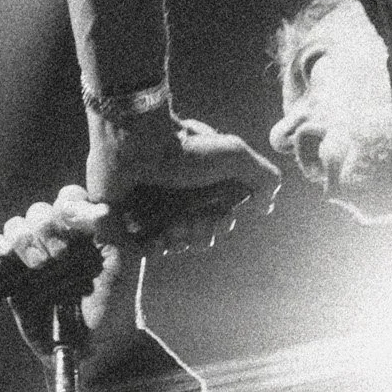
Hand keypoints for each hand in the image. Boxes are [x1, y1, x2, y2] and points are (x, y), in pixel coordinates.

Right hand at [0, 184, 137, 365]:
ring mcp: (33, 256)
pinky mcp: (11, 275)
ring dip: (25, 238)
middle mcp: (58, 240)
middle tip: (61, 255)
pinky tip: (11, 258)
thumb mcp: (123, 261)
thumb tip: (73, 207)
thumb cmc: (114, 303)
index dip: (69, 206)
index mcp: (86, 230)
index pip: (69, 198)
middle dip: (48, 227)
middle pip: (40, 210)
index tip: (78, 227)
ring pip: (16, 224)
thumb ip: (109, 226)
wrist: (97, 346)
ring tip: (41, 264)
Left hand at [83, 106, 279, 239]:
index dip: (222, 224)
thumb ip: (263, 176)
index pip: (218, 218)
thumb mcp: (234, 154)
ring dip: (179, 242)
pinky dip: (152, 248)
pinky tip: (156, 241)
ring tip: (173, 228)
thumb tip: (266, 206)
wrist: (136, 143)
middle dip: (201, 234)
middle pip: (198, 235)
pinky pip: (141, 247)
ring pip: (172, 243)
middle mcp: (179, 196)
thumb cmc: (184, 148)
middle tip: (193, 221)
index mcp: (203, 183)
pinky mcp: (125, 219)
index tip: (223, 216)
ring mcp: (151, 208)